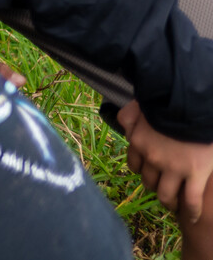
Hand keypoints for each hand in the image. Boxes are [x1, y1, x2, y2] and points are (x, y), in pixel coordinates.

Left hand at [119, 100, 212, 219]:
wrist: (188, 102)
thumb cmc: (164, 101)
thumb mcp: (137, 107)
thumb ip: (128, 117)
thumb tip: (123, 125)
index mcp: (138, 142)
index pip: (134, 164)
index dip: (141, 170)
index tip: (148, 172)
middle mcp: (152, 158)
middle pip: (149, 181)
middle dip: (154, 186)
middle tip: (162, 189)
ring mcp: (174, 168)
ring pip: (166, 195)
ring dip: (169, 202)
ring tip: (174, 205)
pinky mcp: (195, 173)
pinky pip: (191, 200)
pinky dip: (191, 211)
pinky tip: (191, 216)